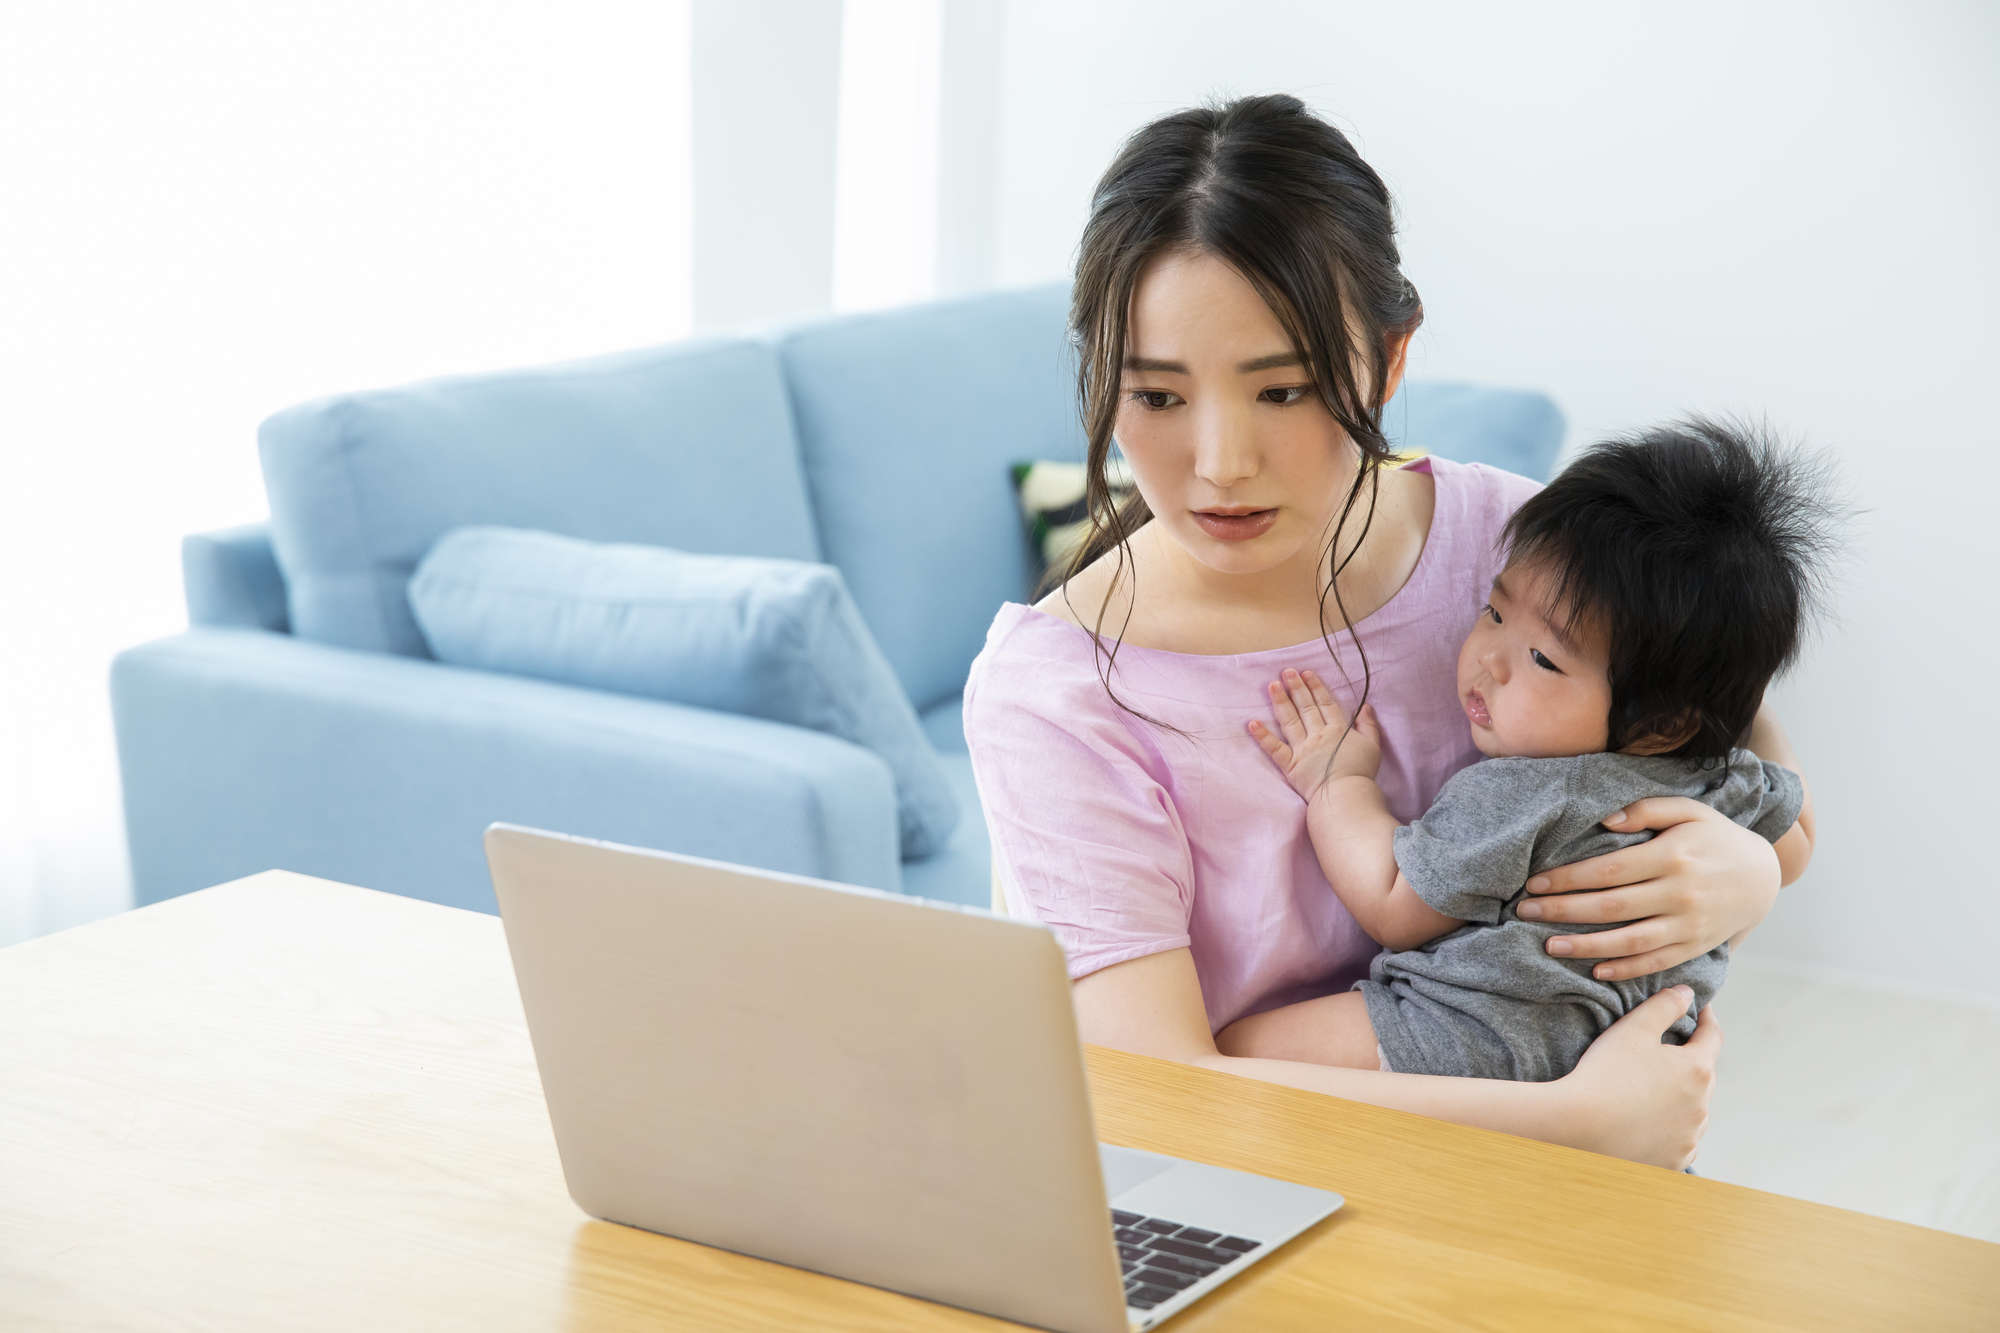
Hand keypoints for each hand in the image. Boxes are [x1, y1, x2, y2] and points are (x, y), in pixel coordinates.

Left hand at [1247, 669, 1380, 798]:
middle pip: (1306, 707)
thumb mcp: (1372, 746)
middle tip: (1287, 671)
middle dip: (1296, 687)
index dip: (1316, 687)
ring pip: (1289, 721)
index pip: (1325, 704)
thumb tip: (1365, 706)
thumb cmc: (1360, 773)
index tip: (1307, 673)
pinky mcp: (1290, 765)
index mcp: (1338, 730)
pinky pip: (1274, 749)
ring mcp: (1302, 749)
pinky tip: (1252, 723)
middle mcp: (1318, 735)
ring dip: (1280, 701)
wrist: (1346, 795)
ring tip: (1272, 685)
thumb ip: (1368, 725)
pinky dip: (1262, 736)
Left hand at [1517, 798, 1780, 981]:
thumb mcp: (1688, 810)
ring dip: (1585, 946)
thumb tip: (1604, 821)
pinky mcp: (1695, 947)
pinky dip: (1625, 969)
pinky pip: (1655, 963)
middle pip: (1610, 907)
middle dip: (1563, 911)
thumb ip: (1647, 809)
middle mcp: (1680, 894)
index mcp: (1672, 856)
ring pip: (1629, 941)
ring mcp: (1689, 925)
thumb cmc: (1715, 837)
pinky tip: (1595, 970)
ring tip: (1549, 946)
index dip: (1568, 878)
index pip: (1608, 870)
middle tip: (1525, 913)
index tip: (1534, 883)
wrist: (1763, 875)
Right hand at [1560, 986, 1718, 1169]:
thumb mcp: (1634, 1029)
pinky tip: (1652, 1125)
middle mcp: (1702, 1107)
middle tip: (1671, 1051)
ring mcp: (1689, 1138)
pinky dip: (1671, 1131)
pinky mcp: (1673, 1162)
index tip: (1700, 1009)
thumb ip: (1665, 1006)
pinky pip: (1680, 1142)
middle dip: (1691, 1061)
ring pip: (1694, 1112)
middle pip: (1704, 1076)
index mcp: (1698, 1070)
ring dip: (1683, 1100)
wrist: (1579, 1126)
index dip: (1706, 1019)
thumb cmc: (1606, 1073)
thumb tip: (1688, 994)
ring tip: (1658, 1092)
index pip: (1712, 1037)